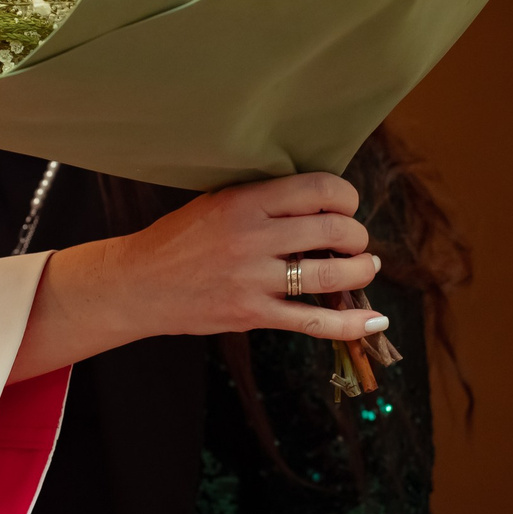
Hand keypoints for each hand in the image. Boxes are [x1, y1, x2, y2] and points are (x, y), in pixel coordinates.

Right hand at [9, 173, 384, 381]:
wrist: (137, 284)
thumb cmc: (178, 239)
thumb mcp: (216, 201)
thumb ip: (263, 199)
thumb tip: (320, 201)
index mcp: (246, 201)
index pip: (320, 189)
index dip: (346, 197)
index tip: (346, 205)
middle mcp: (254, 237)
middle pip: (334, 230)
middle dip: (356, 235)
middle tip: (353, 240)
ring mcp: (254, 279)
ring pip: (332, 275)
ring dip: (360, 271)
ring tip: (364, 267)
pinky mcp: (253, 314)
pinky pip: (314, 322)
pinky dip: (351, 324)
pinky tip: (375, 319)